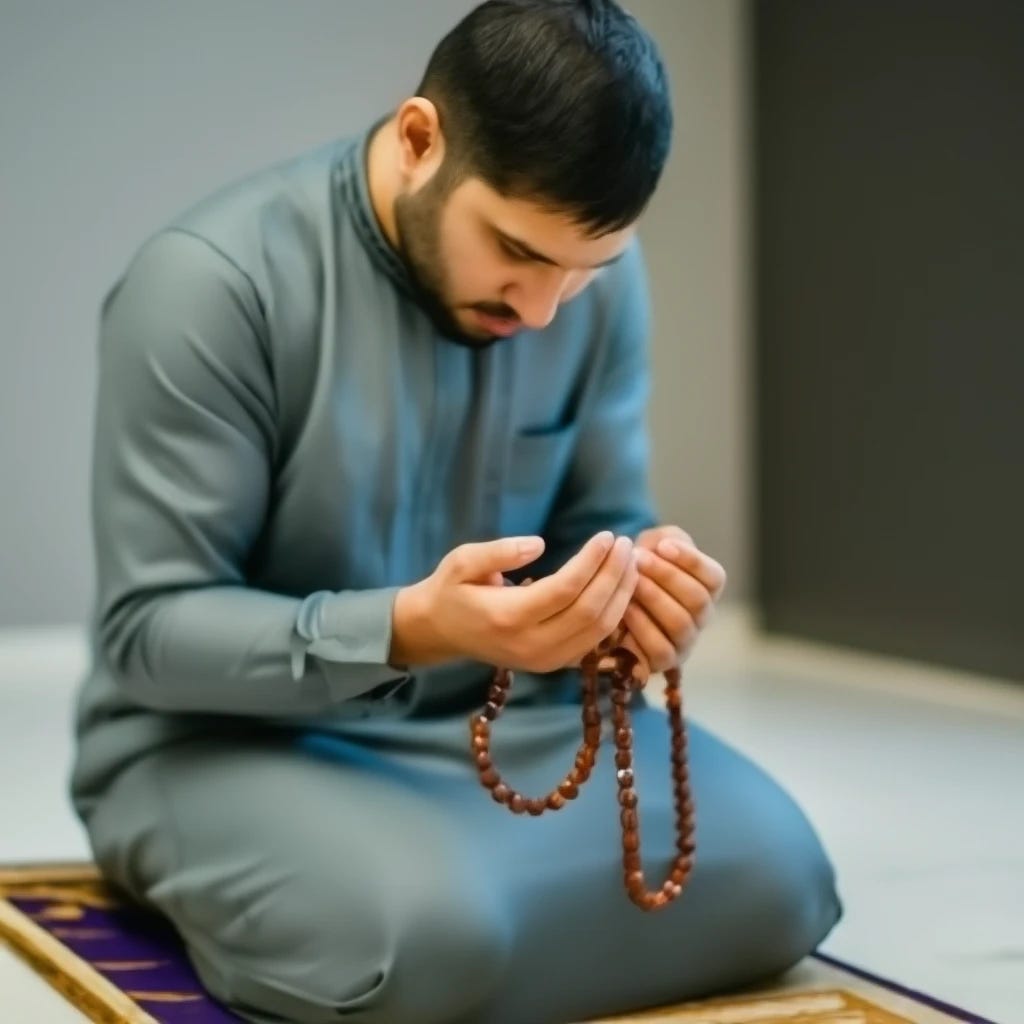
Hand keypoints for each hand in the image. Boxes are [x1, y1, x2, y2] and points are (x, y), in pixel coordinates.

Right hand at [390, 532, 639, 672]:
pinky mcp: (552, 665)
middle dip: (614, 575)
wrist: (441, 632)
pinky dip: (615, 616)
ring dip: (621, 595)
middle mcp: (530, 645)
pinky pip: (595, 643)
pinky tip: (622, 589)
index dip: (591, 562)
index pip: (564, 590)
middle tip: (627, 544)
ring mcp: (544, 661)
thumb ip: (499, 551)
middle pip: (589, 611)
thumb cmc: (451, 590)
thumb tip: (538, 544)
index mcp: (508, 617)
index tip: (607, 536)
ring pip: (599, 631)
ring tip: (630, 562)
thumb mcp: (462, 562)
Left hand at [618, 525, 726, 678]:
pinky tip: (626, 608)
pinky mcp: (662, 662)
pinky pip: (660, 649)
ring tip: (631, 582)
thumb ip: (664, 539)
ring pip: (681, 624)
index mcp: (705, 588)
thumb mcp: (652, 546)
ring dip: (654, 599)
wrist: (607, 601)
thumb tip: (664, 546)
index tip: (663, 546)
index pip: (714, 577)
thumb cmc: (637, 569)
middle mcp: (700, 617)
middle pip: (698, 600)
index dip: (692, 561)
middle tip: (638, 559)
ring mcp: (684, 642)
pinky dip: (643, 627)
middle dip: (667, 576)